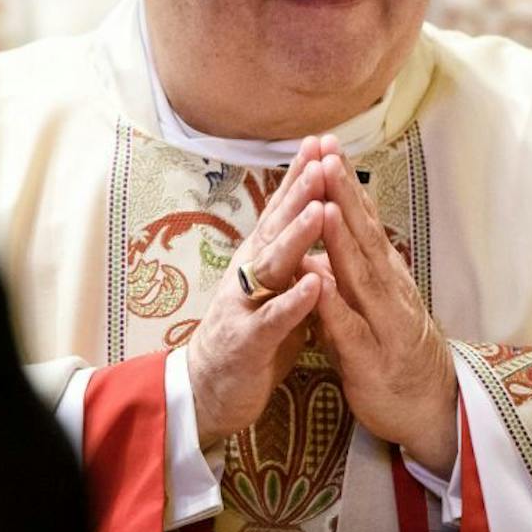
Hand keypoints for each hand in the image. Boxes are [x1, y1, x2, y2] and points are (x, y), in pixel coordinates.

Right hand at [186, 138, 326, 448]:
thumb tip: (319, 213)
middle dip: (301, 193)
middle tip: (322, 160)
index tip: (321, 142)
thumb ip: (294, 255)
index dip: (300, 177)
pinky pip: (272, 317)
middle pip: (277, 226)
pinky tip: (314, 284)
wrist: (209, 389)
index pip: (282, 210)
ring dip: (298, 237)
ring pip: (273, 265)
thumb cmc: (251, 333)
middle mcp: (249, 272)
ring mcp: (245, 304)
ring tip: (320, 210)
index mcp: (260, 258)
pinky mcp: (247, 340)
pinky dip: (294, 301)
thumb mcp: (275, 286)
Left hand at [310, 137, 457, 475]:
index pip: (361, 221)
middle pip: (362, 235)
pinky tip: (319, 280)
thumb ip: (351, 269)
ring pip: (360, 274)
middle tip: (326, 153)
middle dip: (342, 194)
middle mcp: (388, 290)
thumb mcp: (371, 303)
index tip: (327, 146)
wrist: (431, 411)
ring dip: (343, 238)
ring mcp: (384, 323)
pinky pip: (350, 327)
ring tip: (325, 201)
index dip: (344, 184)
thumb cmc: (394, 352)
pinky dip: (334, 301)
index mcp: (384, 275)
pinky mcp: (372, 360)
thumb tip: (329, 230)